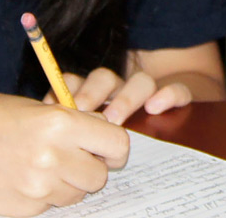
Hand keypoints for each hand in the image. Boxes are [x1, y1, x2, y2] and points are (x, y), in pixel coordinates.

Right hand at [0, 93, 129, 216]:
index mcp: (59, 123)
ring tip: (40, 165)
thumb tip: (102, 136)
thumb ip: (71, 123)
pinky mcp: (23, 210)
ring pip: (77, 194)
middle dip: (90, 166)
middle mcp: (53, 157)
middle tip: (71, 156)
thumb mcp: (33, 107)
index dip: (113, 146)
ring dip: (68, 183)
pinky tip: (20, 178)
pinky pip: (51, 207)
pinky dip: (44, 195)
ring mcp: (37, 188)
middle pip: (100, 175)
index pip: (115, 144)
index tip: (105, 147)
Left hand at [53, 68, 193, 124]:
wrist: (167, 135)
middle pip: (106, 78)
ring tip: (115, 120)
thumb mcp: (84, 135)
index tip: (56, 106)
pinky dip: (168, 95)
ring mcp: (148, 95)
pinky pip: (179, 90)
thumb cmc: (107, 147)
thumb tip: (47, 120)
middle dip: (94, 93)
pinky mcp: (176, 99)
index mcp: (93, 95)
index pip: (76, 80)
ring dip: (126, 97)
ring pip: (141, 81)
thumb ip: (67, 127)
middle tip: (85, 114)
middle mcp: (120, 92)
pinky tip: (155, 108)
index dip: (67, 89)